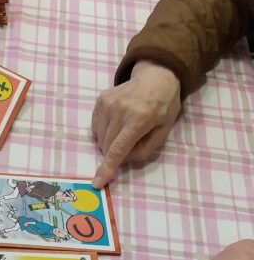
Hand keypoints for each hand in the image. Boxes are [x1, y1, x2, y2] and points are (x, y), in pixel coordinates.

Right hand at [91, 61, 180, 187]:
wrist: (156, 77)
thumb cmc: (163, 107)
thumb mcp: (163, 131)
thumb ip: (144, 150)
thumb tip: (123, 161)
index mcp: (139, 119)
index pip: (118, 149)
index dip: (107, 168)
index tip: (97, 183)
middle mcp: (121, 110)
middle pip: (107, 146)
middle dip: (114, 153)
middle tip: (130, 142)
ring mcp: (109, 103)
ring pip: (99, 138)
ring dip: (109, 142)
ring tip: (124, 130)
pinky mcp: (102, 100)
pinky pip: (96, 126)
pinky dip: (103, 132)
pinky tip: (116, 124)